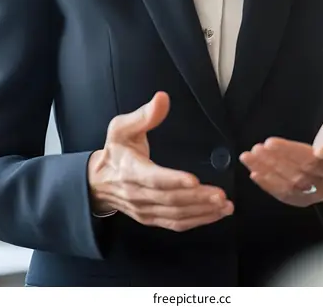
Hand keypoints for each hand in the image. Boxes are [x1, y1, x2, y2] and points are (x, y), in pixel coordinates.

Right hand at [87, 91, 233, 230]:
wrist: (98, 182)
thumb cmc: (115, 150)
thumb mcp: (121, 128)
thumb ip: (144, 115)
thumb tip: (162, 98)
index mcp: (131, 170)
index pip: (154, 178)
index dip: (174, 180)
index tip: (195, 180)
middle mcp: (138, 194)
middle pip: (170, 199)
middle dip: (197, 198)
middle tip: (221, 195)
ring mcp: (145, 210)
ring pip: (176, 215)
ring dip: (202, 212)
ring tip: (225, 206)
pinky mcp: (152, 219)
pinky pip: (175, 224)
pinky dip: (197, 221)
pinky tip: (214, 215)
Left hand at [239, 101, 322, 207]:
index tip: (320, 148)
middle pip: (311, 167)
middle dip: (286, 156)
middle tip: (264, 145)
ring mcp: (321, 190)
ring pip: (295, 183)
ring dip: (271, 170)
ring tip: (251, 155)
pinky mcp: (307, 199)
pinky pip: (288, 195)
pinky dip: (270, 185)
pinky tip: (254, 172)